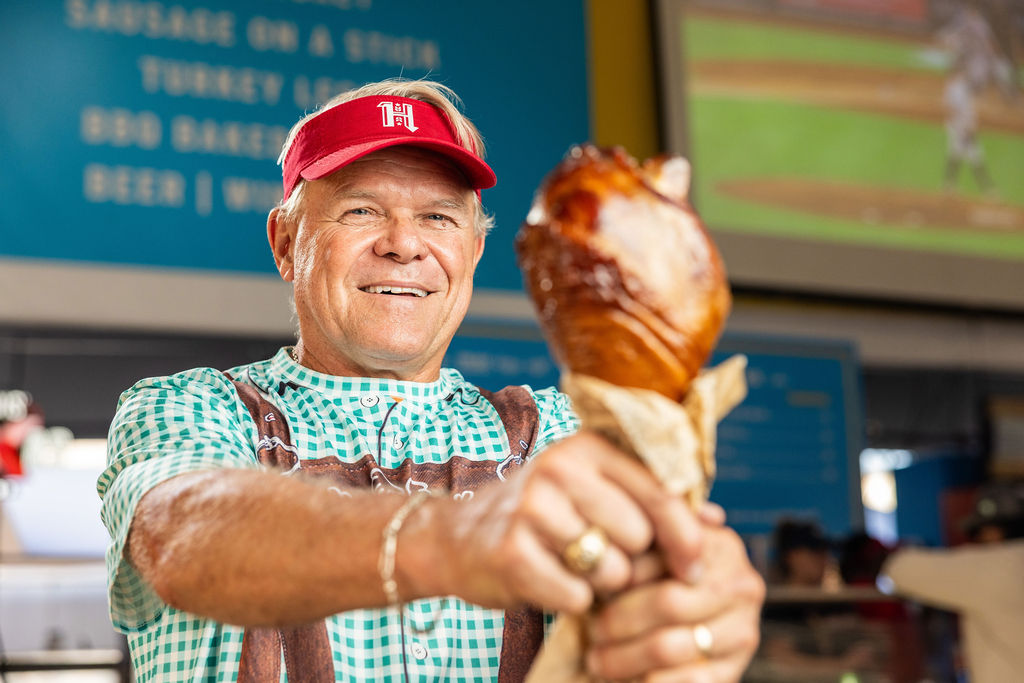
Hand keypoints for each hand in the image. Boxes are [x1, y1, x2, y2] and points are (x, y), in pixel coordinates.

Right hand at [429, 431, 704, 612]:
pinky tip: (550, 582)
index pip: (660, 491)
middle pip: (639, 537)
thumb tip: (718, 522)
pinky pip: (575, 595)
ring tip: (573, 567)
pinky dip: (571, 601)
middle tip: (601, 558)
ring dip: (602, 584)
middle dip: (631, 561)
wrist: (455, 537)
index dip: (686, 535)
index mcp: (587, 447)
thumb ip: (653, 503)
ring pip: (611, 569)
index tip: (695, 567)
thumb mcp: (594, 494)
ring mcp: (532, 508)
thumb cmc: (542, 517)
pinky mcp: (510, 551)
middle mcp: (560, 468)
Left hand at [586, 521, 764, 681]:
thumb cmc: (665, 580)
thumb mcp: (660, 548)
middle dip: (618, 620)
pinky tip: (623, 679)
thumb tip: (618, 517)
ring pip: (667, 648)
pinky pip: (683, 682)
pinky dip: (645, 681)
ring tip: (597, 658)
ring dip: (622, 658)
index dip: (623, 573)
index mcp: (722, 546)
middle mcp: (741, 586)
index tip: (593, 584)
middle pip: (667, 603)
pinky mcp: (733, 671)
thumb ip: (648, 532)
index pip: (665, 555)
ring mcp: (741, 632)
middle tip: (591, 629)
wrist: (703, 628)